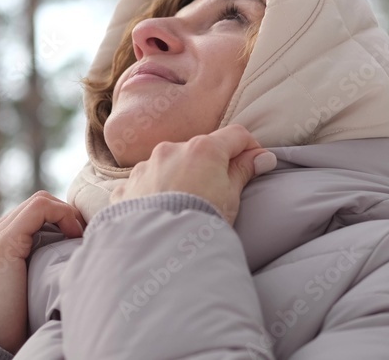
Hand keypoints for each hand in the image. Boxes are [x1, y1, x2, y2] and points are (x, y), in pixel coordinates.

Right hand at [0, 191, 84, 353]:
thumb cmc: (6, 326)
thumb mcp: (19, 290)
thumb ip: (29, 269)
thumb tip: (62, 262)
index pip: (28, 216)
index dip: (57, 220)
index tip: (77, 238)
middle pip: (35, 205)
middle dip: (64, 215)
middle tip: (83, 235)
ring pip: (39, 202)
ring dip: (66, 214)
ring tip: (80, 236)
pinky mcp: (4, 242)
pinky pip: (40, 208)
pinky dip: (63, 215)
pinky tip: (74, 235)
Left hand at [110, 124, 276, 225]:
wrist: (159, 252)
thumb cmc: (201, 223)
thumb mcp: (231, 197)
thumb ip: (244, 172)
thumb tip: (263, 158)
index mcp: (203, 149)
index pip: (235, 136)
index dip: (249, 148)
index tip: (255, 164)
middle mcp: (170, 150)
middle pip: (198, 150)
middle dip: (210, 166)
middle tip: (217, 193)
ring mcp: (145, 168)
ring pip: (168, 165)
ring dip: (179, 178)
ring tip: (184, 207)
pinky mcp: (126, 189)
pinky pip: (144, 184)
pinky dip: (154, 193)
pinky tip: (159, 214)